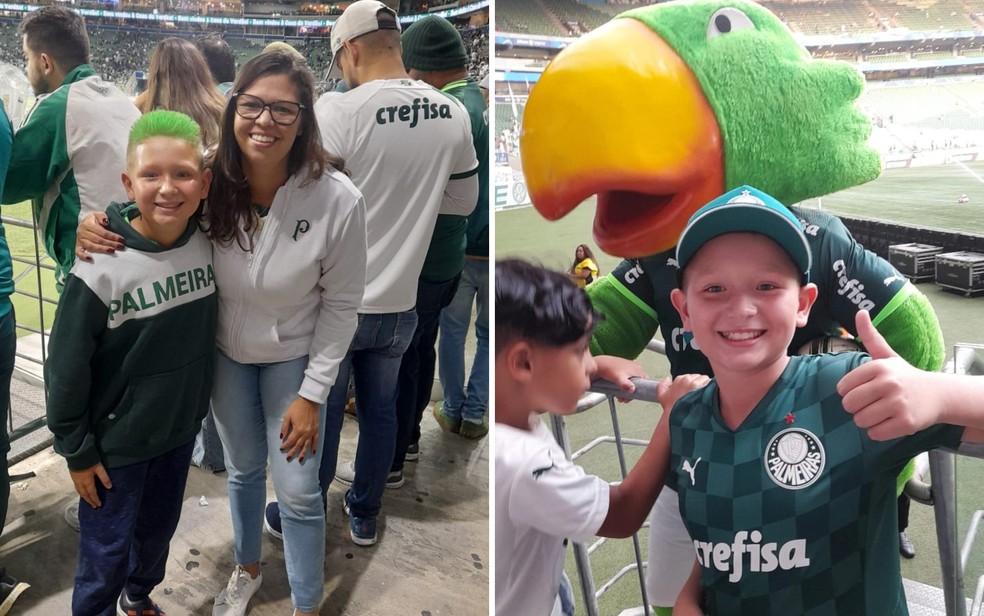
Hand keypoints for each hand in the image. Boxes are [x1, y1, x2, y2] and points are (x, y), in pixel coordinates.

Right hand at [70, 463, 111, 507]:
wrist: (76, 453)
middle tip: (94, 506)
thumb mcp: (99, 468)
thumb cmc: (89, 460)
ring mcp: (75, 480)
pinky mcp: (73, 476)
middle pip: (85, 494)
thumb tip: (109, 487)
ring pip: (80, 492)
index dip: (95, 500)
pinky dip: (80, 492)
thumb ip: (104, 477)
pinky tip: (82, 492)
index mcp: (87, 481)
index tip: (98, 505)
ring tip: (88, 501)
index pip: (92, 493)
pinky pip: (76, 488)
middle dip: (90, 501)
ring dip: (84, 497)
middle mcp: (80, 482)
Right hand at [75, 212, 123, 261]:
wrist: (85, 224)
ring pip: (91, 246)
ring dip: (102, 249)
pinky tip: (90, 259)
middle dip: (110, 243)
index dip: (112, 236)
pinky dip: (83, 256)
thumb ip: (102, 216)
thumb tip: (106, 222)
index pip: (102, 232)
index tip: (122, 240)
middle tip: (121, 247)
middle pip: (98, 240)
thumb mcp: (98, 214)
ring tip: (112, 251)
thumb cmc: (94, 220)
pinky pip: (78, 252)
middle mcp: (82, 232)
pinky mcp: (78, 246)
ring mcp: (79, 240)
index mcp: (87, 224)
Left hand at [279, 397, 319, 461]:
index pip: (290, 441)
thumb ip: (284, 427)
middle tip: (288, 458)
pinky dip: (314, 447)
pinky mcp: (316, 430)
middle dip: (292, 452)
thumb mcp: (288, 416)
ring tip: (300, 460)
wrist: (310, 401)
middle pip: (298, 445)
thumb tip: (281, 437)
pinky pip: (315, 440)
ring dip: (303, 453)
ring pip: (307, 445)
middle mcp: (305, 433)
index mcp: (298, 430)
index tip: (281, 449)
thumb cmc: (297, 407)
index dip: (285, 446)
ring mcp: (312, 432)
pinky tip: (312, 452)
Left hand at [593, 355, 646, 400]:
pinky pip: (628, 380)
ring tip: (619, 395)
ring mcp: (630, 368)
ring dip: (627, 391)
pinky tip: (618, 389)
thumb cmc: (607, 368)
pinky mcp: (624, 370)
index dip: (639, 391)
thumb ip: (625, 385)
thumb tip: (632, 389)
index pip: (645, 383)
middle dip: (631, 393)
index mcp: (638, 369)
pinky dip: (624, 386)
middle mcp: (635, 368)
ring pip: (632, 383)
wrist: (598, 365)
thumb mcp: (618, 378)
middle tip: (624, 398)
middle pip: (638, 384)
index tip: (632, 396)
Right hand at [657, 374, 710, 412]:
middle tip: (699, 396)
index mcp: (678, 379)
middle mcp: (687, 379)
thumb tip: (667, 378)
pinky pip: (711, 384)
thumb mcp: (662, 397)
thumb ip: (662, 386)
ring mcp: (695, 384)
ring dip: (707, 387)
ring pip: (706, 380)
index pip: (691, 377)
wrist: (678, 419)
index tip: (693, 392)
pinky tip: (709, 397)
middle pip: (699, 377)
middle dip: (700, 384)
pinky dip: (711, 390)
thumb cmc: (672, 410)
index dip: (693, 384)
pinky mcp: (703, 389)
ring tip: (704, 397)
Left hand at [837, 310, 940, 439]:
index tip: (862, 391)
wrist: (938, 394)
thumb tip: (860, 312)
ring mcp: (898, 403)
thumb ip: (870, 336)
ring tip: (881, 412)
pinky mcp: (906, 423)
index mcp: (879, 367)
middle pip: (849, 405)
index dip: (849, 392)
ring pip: (860, 421)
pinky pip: (875, 434)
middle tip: (871, 404)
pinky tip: (889, 422)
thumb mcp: (887, 355)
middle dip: (856, 408)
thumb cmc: (905, 375)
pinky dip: (878, 432)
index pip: (843, 387)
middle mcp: (888, 383)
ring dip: (867, 421)